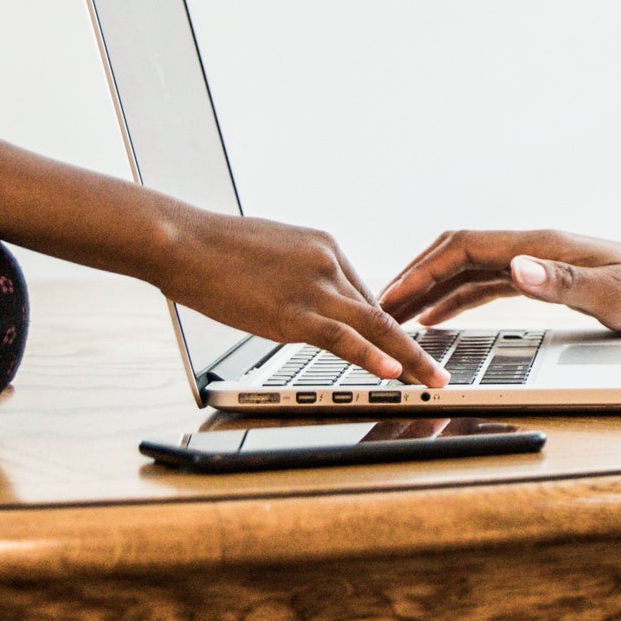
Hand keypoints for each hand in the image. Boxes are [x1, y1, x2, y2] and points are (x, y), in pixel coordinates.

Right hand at [153, 202, 447, 384]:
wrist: (183, 241)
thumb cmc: (214, 247)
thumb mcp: (269, 251)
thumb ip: (296, 274)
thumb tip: (297, 296)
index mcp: (324, 246)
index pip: (362, 294)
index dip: (380, 329)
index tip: (397, 350)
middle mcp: (328, 264)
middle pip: (382, 311)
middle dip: (414, 345)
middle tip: (438, 369)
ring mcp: (313, 288)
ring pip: (376, 327)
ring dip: (410, 358)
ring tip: (433, 380)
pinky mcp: (292, 313)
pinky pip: (342, 339)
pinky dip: (371, 356)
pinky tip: (393, 372)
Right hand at [382, 230, 620, 334]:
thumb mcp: (615, 295)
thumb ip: (562, 284)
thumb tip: (514, 269)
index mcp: (544, 246)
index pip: (465, 247)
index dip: (422, 269)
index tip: (390, 296)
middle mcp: (537, 249)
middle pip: (457, 254)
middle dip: (414, 278)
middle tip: (377, 309)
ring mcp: (542, 264)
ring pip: (469, 271)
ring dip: (431, 291)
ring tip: (396, 317)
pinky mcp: (550, 281)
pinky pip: (489, 286)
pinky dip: (458, 300)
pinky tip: (441, 318)